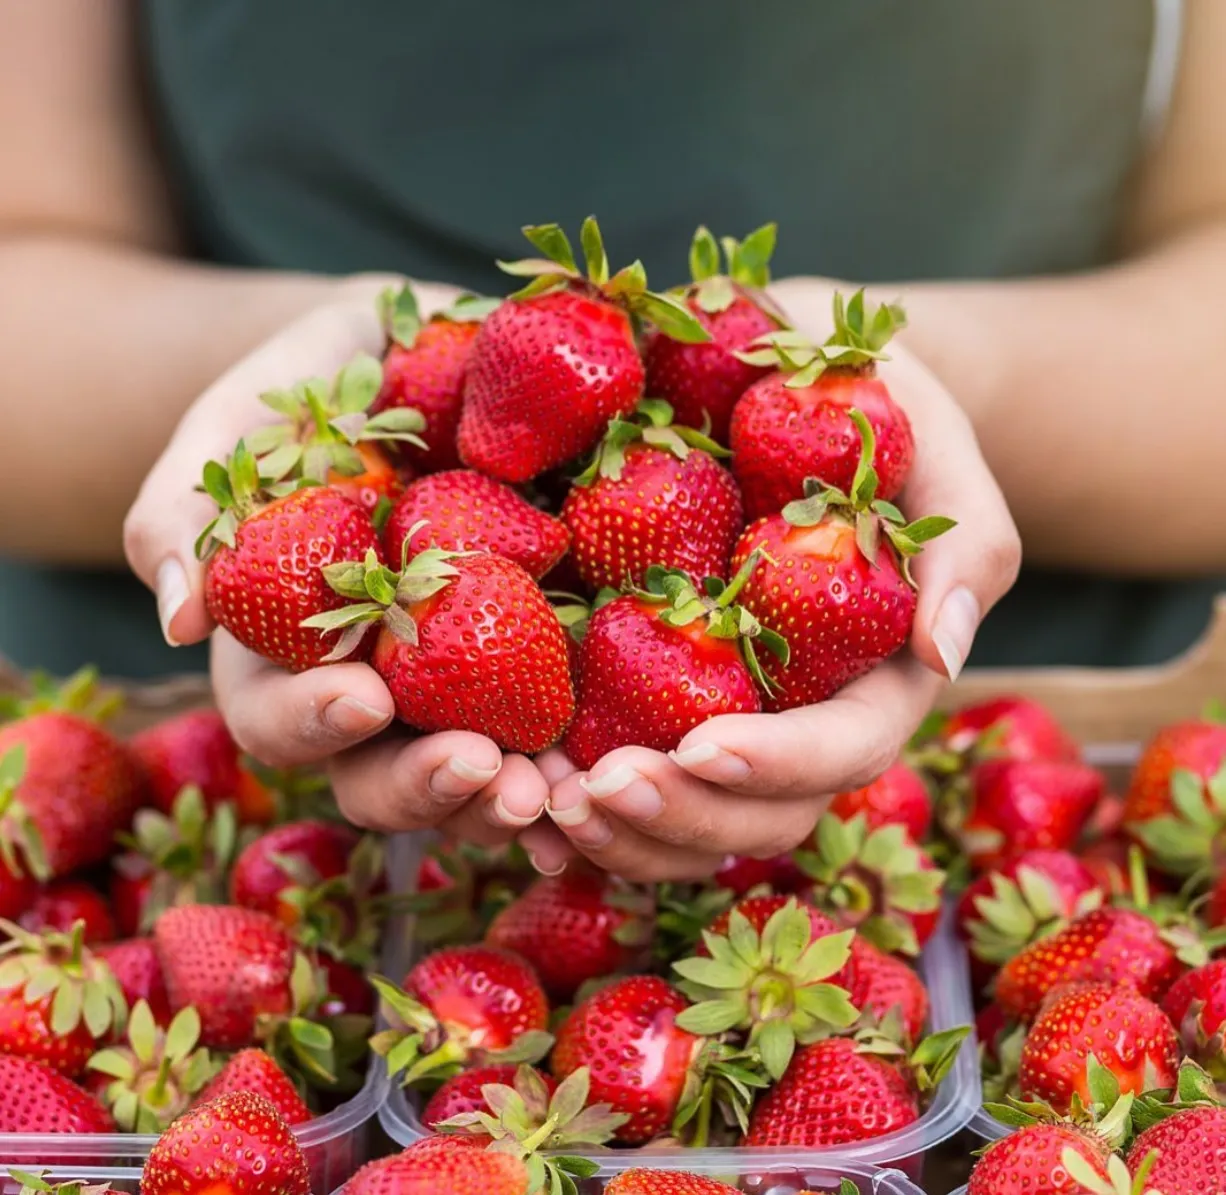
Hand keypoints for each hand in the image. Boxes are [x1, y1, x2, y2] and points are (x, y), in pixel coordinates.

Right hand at [123, 275, 550, 843]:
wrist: (421, 357)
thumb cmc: (312, 387)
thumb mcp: (242, 420)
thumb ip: (191, 507)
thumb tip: (179, 618)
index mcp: (287, 647)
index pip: (278, 715)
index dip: (312, 722)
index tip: (363, 697)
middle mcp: (376, 683)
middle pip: (379, 774)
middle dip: (424, 785)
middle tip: (478, 769)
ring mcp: (462, 677)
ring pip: (472, 773)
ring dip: (508, 799)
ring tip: (554, 794)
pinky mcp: (542, 653)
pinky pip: (556, 722)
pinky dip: (577, 759)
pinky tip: (609, 771)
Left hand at [530, 303, 1020, 881]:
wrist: (780, 378)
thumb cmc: (868, 407)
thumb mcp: (929, 445)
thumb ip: (965, 543)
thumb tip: (946, 651)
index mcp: (871, 675)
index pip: (842, 748)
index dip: (778, 764)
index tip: (700, 747)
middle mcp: (795, 716)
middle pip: (758, 814)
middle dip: (680, 818)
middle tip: (594, 791)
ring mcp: (722, 715)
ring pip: (686, 823)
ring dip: (615, 834)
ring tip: (538, 801)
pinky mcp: (649, 694)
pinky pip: (619, 776)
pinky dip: (569, 805)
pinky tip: (515, 793)